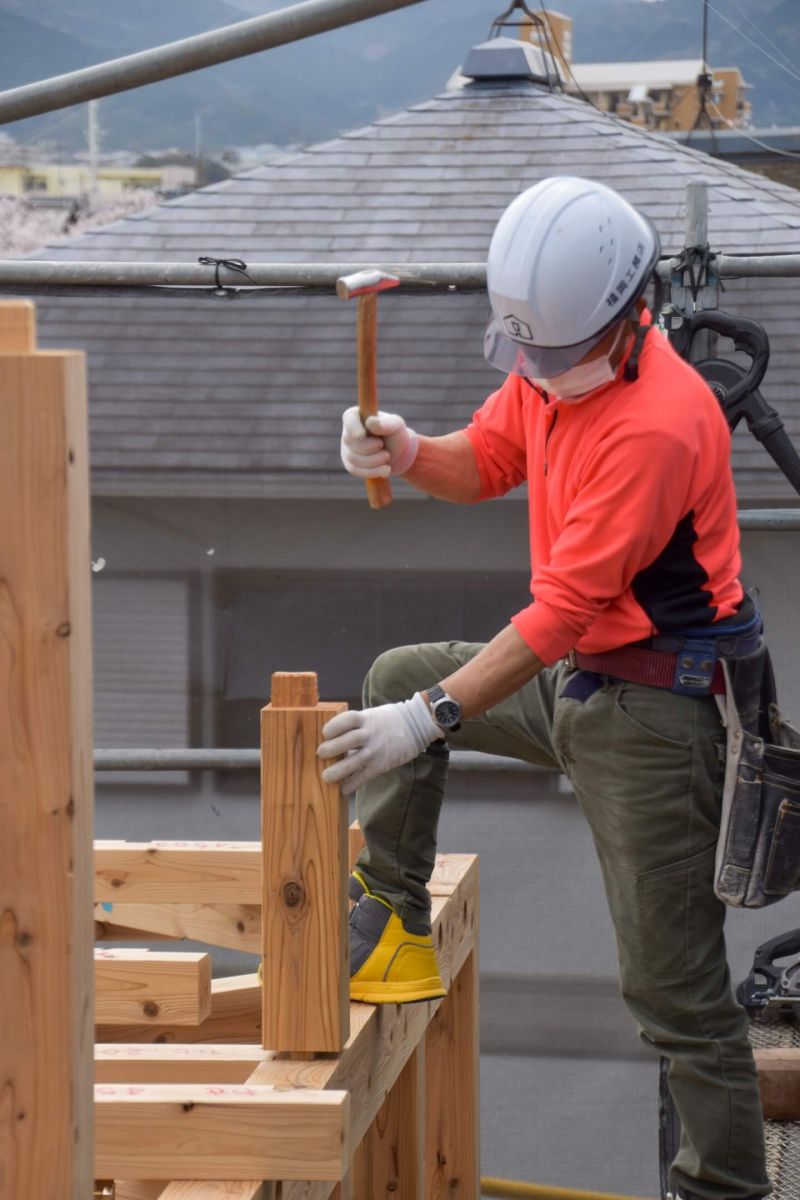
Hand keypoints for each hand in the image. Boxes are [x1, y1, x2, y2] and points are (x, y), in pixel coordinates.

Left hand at [317, 693, 440, 794]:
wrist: (416, 726)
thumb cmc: (387, 720)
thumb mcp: (371, 715)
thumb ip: (354, 724)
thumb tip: (330, 738)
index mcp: (366, 718)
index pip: (347, 720)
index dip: (333, 727)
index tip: (325, 733)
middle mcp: (370, 733)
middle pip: (347, 742)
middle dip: (330, 749)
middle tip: (321, 754)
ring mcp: (376, 750)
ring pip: (353, 762)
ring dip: (337, 772)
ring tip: (326, 777)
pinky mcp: (381, 764)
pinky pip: (363, 776)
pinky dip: (351, 784)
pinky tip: (343, 788)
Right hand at [340, 408, 418, 478]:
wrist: (398, 454)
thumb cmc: (396, 434)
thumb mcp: (396, 426)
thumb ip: (385, 423)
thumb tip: (370, 422)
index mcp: (356, 416)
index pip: (349, 419)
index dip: (353, 427)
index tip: (362, 435)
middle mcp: (348, 432)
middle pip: (351, 442)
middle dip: (370, 447)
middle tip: (382, 445)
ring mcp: (347, 449)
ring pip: (354, 458)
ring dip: (375, 460)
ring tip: (387, 456)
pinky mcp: (350, 464)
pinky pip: (356, 470)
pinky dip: (373, 471)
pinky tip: (386, 470)